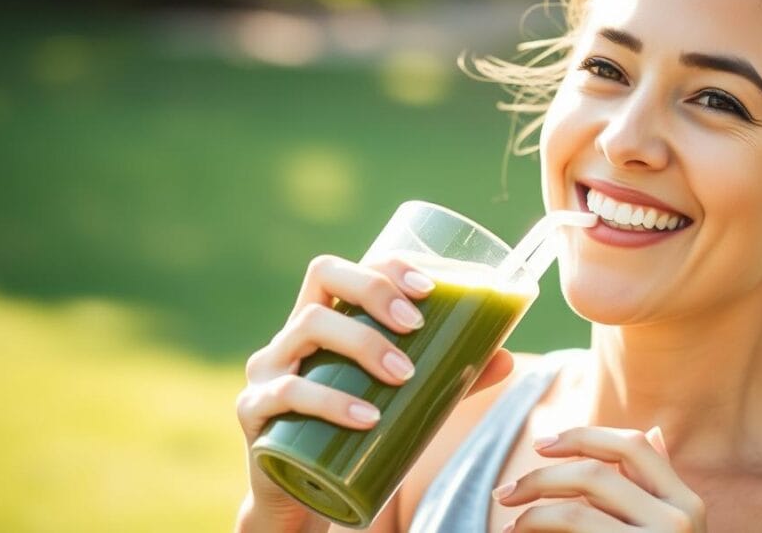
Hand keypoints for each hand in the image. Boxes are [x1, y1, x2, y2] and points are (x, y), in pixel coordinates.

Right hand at [234, 253, 513, 530]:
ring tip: (404, 375)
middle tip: (415, 325)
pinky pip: (286, 393)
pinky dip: (330, 403)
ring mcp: (268, 369)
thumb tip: (507, 358)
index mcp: (326, 319)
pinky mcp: (254, 412)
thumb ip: (450, 379)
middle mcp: (292, 334)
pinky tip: (366, 418)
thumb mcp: (402, 400)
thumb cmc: (356, 432)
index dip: (385, 266)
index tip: (428, 287)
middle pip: (324, 278)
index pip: (348, 267)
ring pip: (308, 327)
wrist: (303, 495)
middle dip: (375, 291)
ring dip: (363, 344)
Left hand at [492, 426, 705, 531]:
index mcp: (686, 502)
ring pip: (576, 512)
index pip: (633, 446)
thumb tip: (658, 433)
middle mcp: (678, 523)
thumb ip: (658, 490)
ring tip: (509, 526)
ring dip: (532, 513)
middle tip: (505, 494)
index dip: (584, 436)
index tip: (541, 444)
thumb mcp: (674, 530)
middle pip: (595, 475)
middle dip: (541, 477)